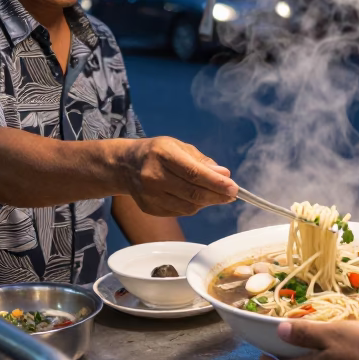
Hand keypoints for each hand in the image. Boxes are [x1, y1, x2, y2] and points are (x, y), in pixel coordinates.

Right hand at [123, 137, 237, 216]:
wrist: (125, 165)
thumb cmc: (157, 152)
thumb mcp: (179, 147)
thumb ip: (202, 162)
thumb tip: (224, 175)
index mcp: (163, 155)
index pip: (194, 174)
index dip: (217, 183)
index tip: (234, 188)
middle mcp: (154, 176)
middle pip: (193, 194)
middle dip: (217, 196)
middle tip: (232, 194)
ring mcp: (150, 195)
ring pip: (189, 207)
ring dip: (206, 202)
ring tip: (214, 194)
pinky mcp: (150, 209)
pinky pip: (180, 212)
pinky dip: (192, 206)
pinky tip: (194, 198)